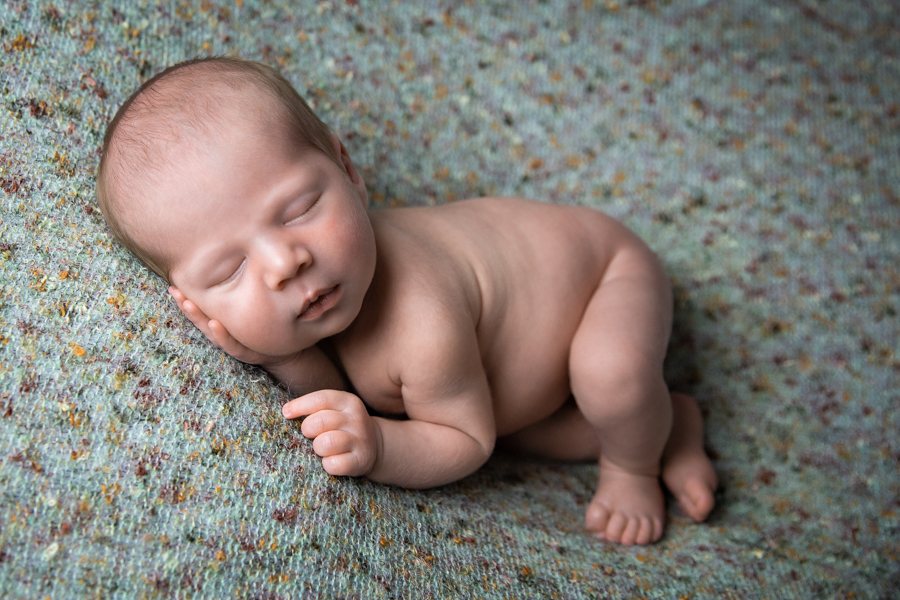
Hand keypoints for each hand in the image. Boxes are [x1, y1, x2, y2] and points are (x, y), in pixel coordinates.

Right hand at [169, 286, 293, 366]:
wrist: (288, 353)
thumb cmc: (270, 324)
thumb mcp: (258, 304)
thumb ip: (248, 288)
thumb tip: (244, 255)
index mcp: (224, 318)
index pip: (202, 306)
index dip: (186, 297)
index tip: (173, 285)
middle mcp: (225, 331)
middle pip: (201, 318)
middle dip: (187, 305)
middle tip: (175, 291)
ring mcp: (234, 342)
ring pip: (211, 331)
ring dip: (199, 318)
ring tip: (189, 304)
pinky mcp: (248, 353)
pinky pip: (233, 345)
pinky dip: (222, 335)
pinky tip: (214, 324)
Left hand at [282, 390, 378, 477]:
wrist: (375, 446)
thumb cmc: (343, 427)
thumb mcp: (336, 410)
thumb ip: (316, 408)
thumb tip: (286, 411)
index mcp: (348, 402)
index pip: (320, 399)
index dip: (299, 406)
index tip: (286, 413)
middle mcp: (356, 418)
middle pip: (319, 422)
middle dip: (307, 430)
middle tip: (310, 435)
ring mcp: (360, 440)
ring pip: (325, 443)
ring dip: (317, 448)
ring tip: (322, 448)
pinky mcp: (360, 461)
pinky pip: (333, 464)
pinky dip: (327, 465)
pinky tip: (330, 461)